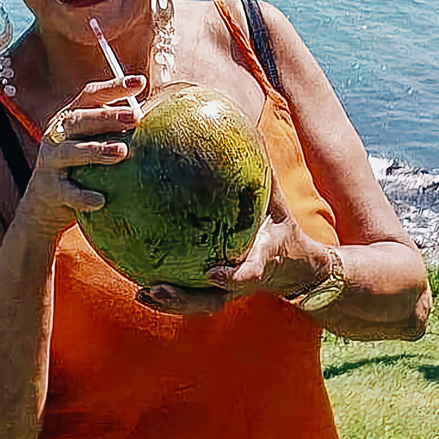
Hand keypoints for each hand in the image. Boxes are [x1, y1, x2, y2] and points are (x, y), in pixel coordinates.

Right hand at [14, 75, 144, 241]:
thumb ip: (118, 130)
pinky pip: (67, 191)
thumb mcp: (94, 143)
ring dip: (96, 150)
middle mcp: (58, 135)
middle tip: (135, 117)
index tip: (140, 83)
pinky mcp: (50, 189)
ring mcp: (51, 161)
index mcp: (72, 118)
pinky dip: (82, 196)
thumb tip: (159, 118)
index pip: (91, 96)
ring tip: (121, 151)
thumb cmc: (81, 166)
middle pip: (80, 119)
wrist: (47, 203)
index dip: (114, 87)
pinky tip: (100, 200)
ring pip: (70, 152)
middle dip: (107, 116)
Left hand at [136, 169, 329, 315]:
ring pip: (197, 305)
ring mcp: (227, 293)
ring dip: (170, 303)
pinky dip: (168, 296)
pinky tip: (141, 285)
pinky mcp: (216, 294)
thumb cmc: (282, 227)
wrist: (297, 267)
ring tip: (142, 292)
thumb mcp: (278, 202)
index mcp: (260, 261)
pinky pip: (191, 298)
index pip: (249, 272)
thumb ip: (263, 175)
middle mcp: (240, 282)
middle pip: (211, 300)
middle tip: (155, 288)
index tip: (214, 273)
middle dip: (183, 299)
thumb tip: (247, 133)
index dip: (233, 276)